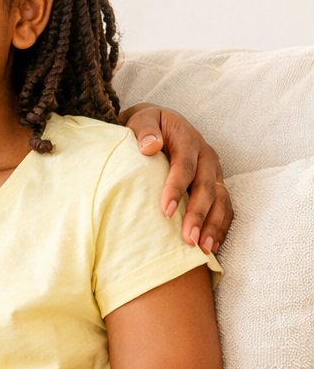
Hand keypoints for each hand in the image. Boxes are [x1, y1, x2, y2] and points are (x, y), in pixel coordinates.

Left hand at [122, 104, 232, 253]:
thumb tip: (151, 147)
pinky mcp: (216, 183)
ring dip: (214, 225)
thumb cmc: (148, 124)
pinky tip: (213, 245)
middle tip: (188, 238)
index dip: (176, 189)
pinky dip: (221, 226)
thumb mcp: (143, 120)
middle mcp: (207, 157)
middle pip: (206, 188)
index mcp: (188, 140)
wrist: (159, 121)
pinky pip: (225, 207)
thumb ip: (145, 131)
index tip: (165, 211)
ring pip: (221, 200)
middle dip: (198, 215)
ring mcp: (214, 171)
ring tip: (203, 248)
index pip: (184, 167)